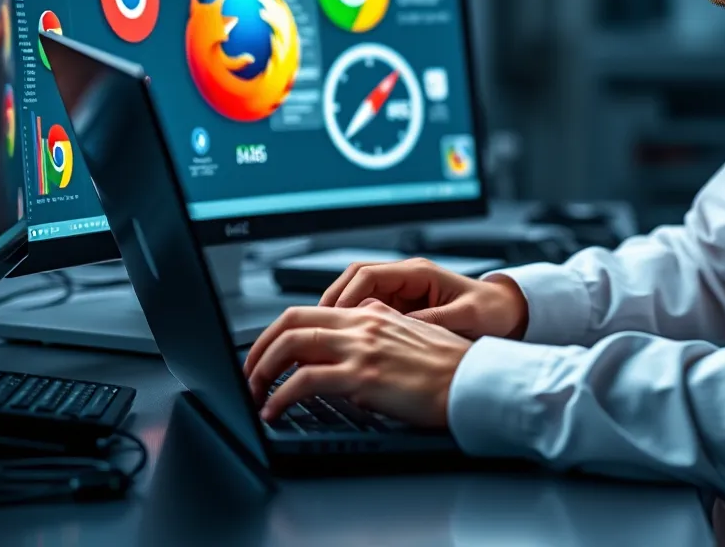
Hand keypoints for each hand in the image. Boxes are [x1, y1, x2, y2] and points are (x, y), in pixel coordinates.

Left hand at [242, 301, 472, 425]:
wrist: (474, 382)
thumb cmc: (450, 368)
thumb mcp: (410, 339)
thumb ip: (378, 336)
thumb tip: (350, 355)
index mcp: (374, 312)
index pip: (313, 312)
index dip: (281, 332)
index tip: (269, 355)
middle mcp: (363, 322)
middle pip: (292, 321)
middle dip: (261, 348)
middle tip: (250, 374)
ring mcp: (361, 347)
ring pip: (291, 345)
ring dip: (263, 371)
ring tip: (255, 394)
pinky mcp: (362, 375)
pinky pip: (304, 380)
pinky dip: (280, 397)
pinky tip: (275, 411)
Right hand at [319, 257, 528, 340]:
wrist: (508, 313)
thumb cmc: (491, 311)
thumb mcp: (464, 318)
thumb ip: (433, 322)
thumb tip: (401, 329)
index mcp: (418, 273)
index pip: (368, 275)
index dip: (346, 296)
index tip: (334, 319)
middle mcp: (406, 278)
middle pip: (354, 281)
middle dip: (332, 302)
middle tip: (314, 329)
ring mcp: (403, 292)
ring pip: (357, 295)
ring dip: (339, 314)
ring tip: (324, 339)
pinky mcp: (403, 308)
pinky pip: (368, 310)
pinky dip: (353, 324)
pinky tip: (346, 345)